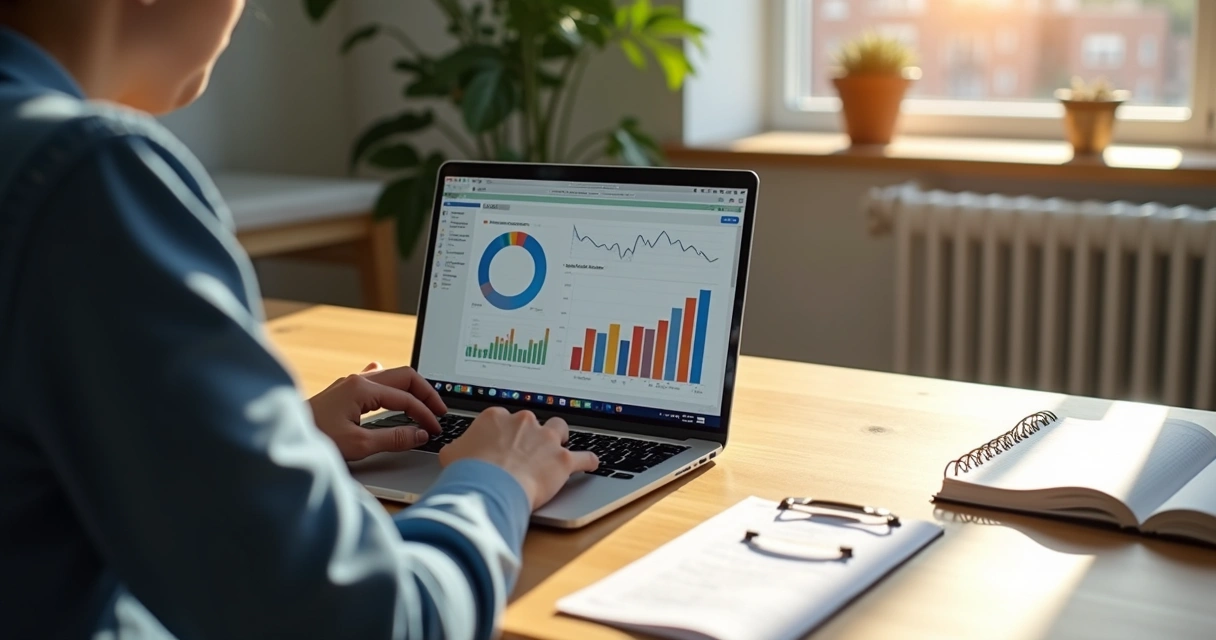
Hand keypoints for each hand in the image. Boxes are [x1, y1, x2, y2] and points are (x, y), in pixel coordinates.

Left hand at [308, 362, 446, 461]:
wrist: (282, 437)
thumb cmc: (315, 440)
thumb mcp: (359, 445)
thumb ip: (394, 438)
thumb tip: (420, 434)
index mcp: (362, 388)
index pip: (406, 398)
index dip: (425, 414)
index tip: (434, 430)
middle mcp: (357, 380)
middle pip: (404, 377)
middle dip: (425, 394)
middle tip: (438, 412)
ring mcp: (350, 383)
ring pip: (392, 376)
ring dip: (411, 389)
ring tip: (424, 404)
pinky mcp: (344, 391)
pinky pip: (376, 379)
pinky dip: (392, 386)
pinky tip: (393, 390)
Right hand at [439, 408, 598, 509]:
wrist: (488, 486)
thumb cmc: (469, 472)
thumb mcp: (452, 455)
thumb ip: (458, 448)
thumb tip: (456, 451)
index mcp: (497, 417)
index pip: (503, 420)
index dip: (504, 434)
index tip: (503, 445)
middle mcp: (524, 422)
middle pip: (532, 423)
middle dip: (530, 436)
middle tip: (524, 453)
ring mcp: (546, 440)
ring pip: (560, 430)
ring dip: (559, 439)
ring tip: (557, 449)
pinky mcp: (563, 460)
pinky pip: (584, 458)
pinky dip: (588, 461)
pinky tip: (592, 463)